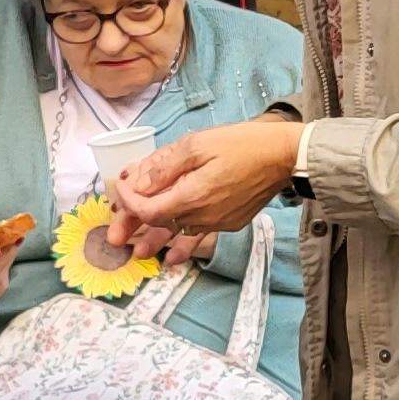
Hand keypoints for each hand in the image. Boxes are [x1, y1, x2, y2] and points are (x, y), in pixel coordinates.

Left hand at [109, 117, 305, 249]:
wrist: (283, 157)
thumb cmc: (242, 145)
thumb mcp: (197, 145)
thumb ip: (164, 166)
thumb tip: (137, 182)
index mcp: (192, 195)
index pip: (149, 209)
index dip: (129, 203)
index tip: (121, 189)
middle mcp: (203, 215)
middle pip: (161, 225)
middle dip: (136, 227)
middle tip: (115, 238)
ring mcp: (218, 222)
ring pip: (179, 234)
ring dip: (157, 241)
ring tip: (139, 252)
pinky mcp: (230, 222)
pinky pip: (200, 235)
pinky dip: (184, 243)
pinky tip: (174, 254)